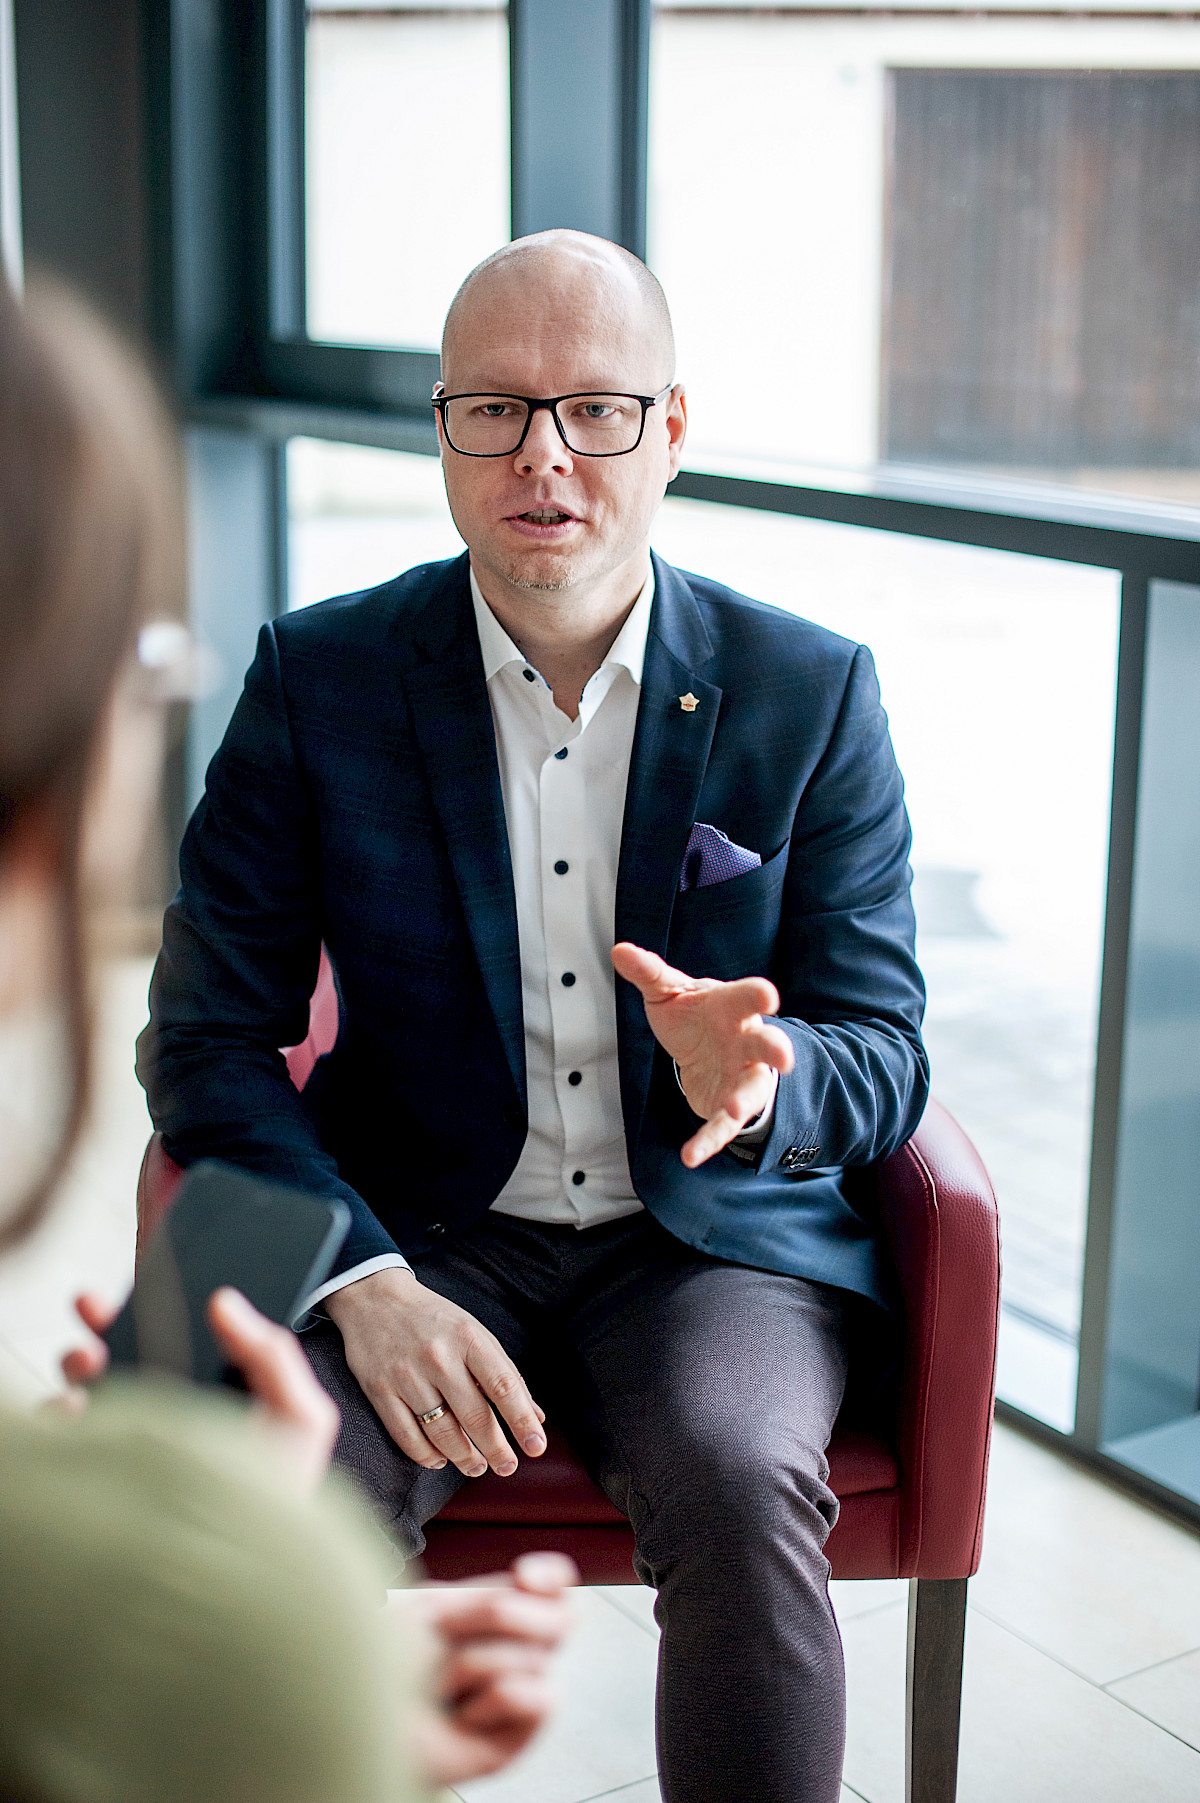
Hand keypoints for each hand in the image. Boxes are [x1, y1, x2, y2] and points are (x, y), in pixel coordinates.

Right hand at [61, 1288, 339, 1495]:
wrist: (243, 1587)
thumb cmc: (280, 1508)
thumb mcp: (301, 1420)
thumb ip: (273, 1356)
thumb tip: (223, 1301)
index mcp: (211, 1398)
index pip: (180, 1339)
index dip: (160, 1305)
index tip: (145, 1278)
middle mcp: (165, 1422)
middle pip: (127, 1356)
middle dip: (105, 1327)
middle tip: (94, 1308)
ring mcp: (129, 1452)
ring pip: (91, 1393)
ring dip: (79, 1366)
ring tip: (85, 1360)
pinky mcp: (98, 1486)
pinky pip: (64, 1444)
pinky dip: (57, 1421)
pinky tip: (71, 1416)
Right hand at [323, 1267, 545, 1478]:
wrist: (374, 1298)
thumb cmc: (434, 1319)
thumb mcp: (474, 1333)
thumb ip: (504, 1373)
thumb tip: (535, 1416)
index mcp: (468, 1339)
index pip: (503, 1386)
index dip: (522, 1420)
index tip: (536, 1446)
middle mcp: (439, 1357)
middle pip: (475, 1416)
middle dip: (496, 1449)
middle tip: (508, 1467)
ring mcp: (407, 1376)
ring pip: (442, 1432)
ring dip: (464, 1457)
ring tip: (477, 1466)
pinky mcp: (380, 1391)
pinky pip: (407, 1436)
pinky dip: (426, 1455)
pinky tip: (440, 1460)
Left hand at [395, 1551, 577, 1785]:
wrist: (362, 1717)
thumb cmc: (385, 1666)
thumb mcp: (434, 1610)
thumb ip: (491, 1595)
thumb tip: (531, 1583)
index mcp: (499, 1611)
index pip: (556, 1584)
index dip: (551, 1576)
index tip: (523, 1576)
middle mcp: (518, 1648)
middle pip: (561, 1616)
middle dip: (498, 1615)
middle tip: (450, 1630)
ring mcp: (523, 1689)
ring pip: (534, 1657)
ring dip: (471, 1665)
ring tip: (441, 1687)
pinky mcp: (521, 1733)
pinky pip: (537, 1699)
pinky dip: (490, 1703)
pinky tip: (463, 1716)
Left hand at [611, 942, 793, 1166]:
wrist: (708, 1049)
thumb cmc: (696, 1014)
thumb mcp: (669, 991)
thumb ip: (648, 972)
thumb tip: (619, 950)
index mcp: (733, 1007)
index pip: (748, 998)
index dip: (759, 997)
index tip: (768, 997)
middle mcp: (746, 1041)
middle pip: (766, 1044)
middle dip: (775, 1049)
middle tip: (784, 1056)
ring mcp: (742, 1075)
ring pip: (751, 1090)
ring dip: (744, 1100)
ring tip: (733, 1109)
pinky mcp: (728, 1105)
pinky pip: (722, 1126)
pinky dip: (708, 1142)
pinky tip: (690, 1156)